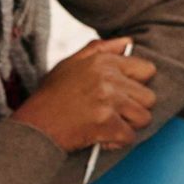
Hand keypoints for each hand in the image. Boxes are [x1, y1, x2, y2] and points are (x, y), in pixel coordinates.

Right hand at [12, 37, 157, 153]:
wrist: (34, 128)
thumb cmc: (51, 97)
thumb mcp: (71, 64)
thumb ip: (101, 50)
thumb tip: (129, 41)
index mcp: (102, 61)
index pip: (146, 69)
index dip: (138, 85)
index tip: (123, 94)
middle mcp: (108, 78)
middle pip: (149, 97)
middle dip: (135, 109)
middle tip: (115, 114)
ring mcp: (108, 101)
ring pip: (143, 117)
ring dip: (129, 126)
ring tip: (110, 126)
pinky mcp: (106, 123)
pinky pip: (129, 136)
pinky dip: (117, 142)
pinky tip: (102, 138)